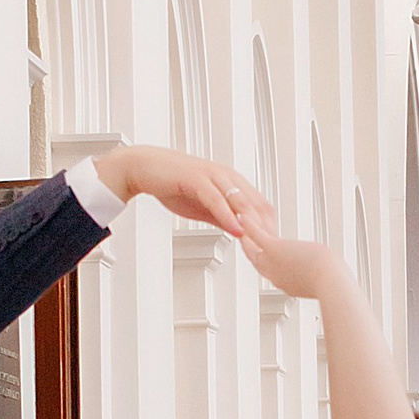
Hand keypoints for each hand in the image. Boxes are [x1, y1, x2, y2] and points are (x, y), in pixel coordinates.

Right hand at [96, 147, 275, 239]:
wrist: (144, 169)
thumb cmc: (172, 184)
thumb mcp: (203, 206)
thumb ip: (221, 216)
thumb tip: (239, 231)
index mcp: (230, 180)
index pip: (259, 203)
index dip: (268, 224)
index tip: (273, 245)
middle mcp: (226, 175)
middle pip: (256, 202)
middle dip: (266, 227)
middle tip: (273, 249)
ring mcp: (212, 175)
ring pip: (240, 200)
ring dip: (251, 222)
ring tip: (260, 242)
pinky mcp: (197, 178)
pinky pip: (217, 199)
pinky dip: (228, 215)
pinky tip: (235, 230)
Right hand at [233, 209, 337, 299]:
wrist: (330, 281)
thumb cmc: (332, 283)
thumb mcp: (323, 280)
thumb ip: (320, 276)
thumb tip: (331, 270)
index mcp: (288, 284)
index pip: (271, 270)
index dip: (264, 261)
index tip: (260, 253)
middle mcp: (276, 275)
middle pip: (256, 259)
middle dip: (249, 247)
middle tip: (242, 236)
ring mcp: (272, 263)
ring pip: (252, 247)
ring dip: (245, 233)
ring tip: (239, 221)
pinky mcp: (273, 249)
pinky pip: (256, 235)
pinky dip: (249, 225)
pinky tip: (244, 216)